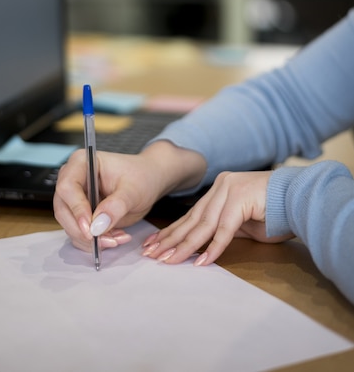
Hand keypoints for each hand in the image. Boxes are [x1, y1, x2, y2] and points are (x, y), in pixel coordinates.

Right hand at [53, 141, 205, 252]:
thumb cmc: (141, 176)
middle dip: (83, 231)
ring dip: (91, 240)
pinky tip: (115, 238)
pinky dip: (94, 242)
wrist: (148, 181)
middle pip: (63, 209)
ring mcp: (74, 198)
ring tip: (117, 238)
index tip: (91, 229)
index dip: (76, 209)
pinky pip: (79, 233)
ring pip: (69, 225)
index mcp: (82, 162)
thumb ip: (116, 206)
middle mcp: (73, 179)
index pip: (67, 187)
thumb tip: (97, 226)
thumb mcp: (133, 190)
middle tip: (107, 241)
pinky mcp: (80, 214)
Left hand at [142, 170, 293, 265]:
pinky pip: (224, 230)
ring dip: (185, 246)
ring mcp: (230, 191)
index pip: (190, 214)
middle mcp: (220, 187)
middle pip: (191, 219)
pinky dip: (213, 248)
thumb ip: (222, 227)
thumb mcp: (242, 221)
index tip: (153, 245)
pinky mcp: (241, 201)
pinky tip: (202, 262)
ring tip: (168, 260)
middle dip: (170, 239)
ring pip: (203, 225)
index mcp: (218, 189)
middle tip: (151, 255)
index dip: (171, 232)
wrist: (299, 199)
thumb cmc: (274, 212)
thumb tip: (203, 245)